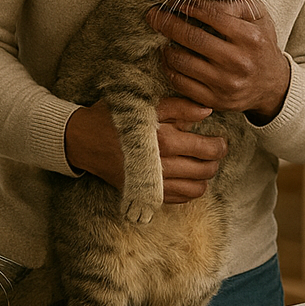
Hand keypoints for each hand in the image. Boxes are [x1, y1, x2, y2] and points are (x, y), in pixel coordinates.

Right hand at [64, 97, 228, 203]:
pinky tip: (186, 177)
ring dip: (204, 178)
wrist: (83, 140)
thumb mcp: (145, 105)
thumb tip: (206, 111)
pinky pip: (178, 200)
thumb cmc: (114, 118)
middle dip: (215, 161)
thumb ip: (179, 107)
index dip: (220, 146)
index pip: (206, 150)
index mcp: (163, 140)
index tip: (221, 140)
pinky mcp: (144, 194)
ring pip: (195, 190)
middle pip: (204, 171)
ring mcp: (152, 184)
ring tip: (202, 165)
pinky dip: (188, 191)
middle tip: (215, 151)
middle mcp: (161, 166)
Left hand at [147, 0, 290, 120]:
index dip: (189, 6)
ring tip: (163, 37)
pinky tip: (169, 57)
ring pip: (182, 62)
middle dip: (167, 23)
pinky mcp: (215, 100)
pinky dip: (169, 68)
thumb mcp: (259, 17)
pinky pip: (181, 83)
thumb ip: (235, 3)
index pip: (212, 15)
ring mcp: (225, 84)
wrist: (272, 85)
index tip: (175, 3)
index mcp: (250, 38)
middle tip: (153, 15)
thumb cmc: (261, 44)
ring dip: (166, 47)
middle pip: (193, 38)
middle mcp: (238, 62)